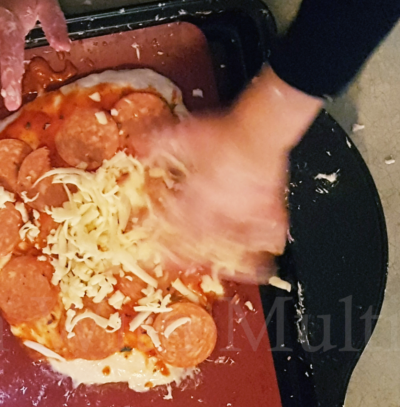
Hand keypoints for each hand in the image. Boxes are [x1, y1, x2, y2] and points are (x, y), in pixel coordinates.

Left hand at [142, 110, 289, 284]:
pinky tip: (260, 264)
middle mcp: (219, 210)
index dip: (161, 235)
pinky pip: (267, 238)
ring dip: (222, 259)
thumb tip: (137, 145)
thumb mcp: (185, 134)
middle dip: (183, 254)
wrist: (259, 134)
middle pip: (199, 239)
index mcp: (197, 194)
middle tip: (172, 265)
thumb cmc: (224, 135)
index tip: (151, 247)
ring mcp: (245, 215)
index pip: (175, 221)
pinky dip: (262, 251)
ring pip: (232, 244)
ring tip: (218, 272)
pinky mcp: (269, 212)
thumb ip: (159, 143)